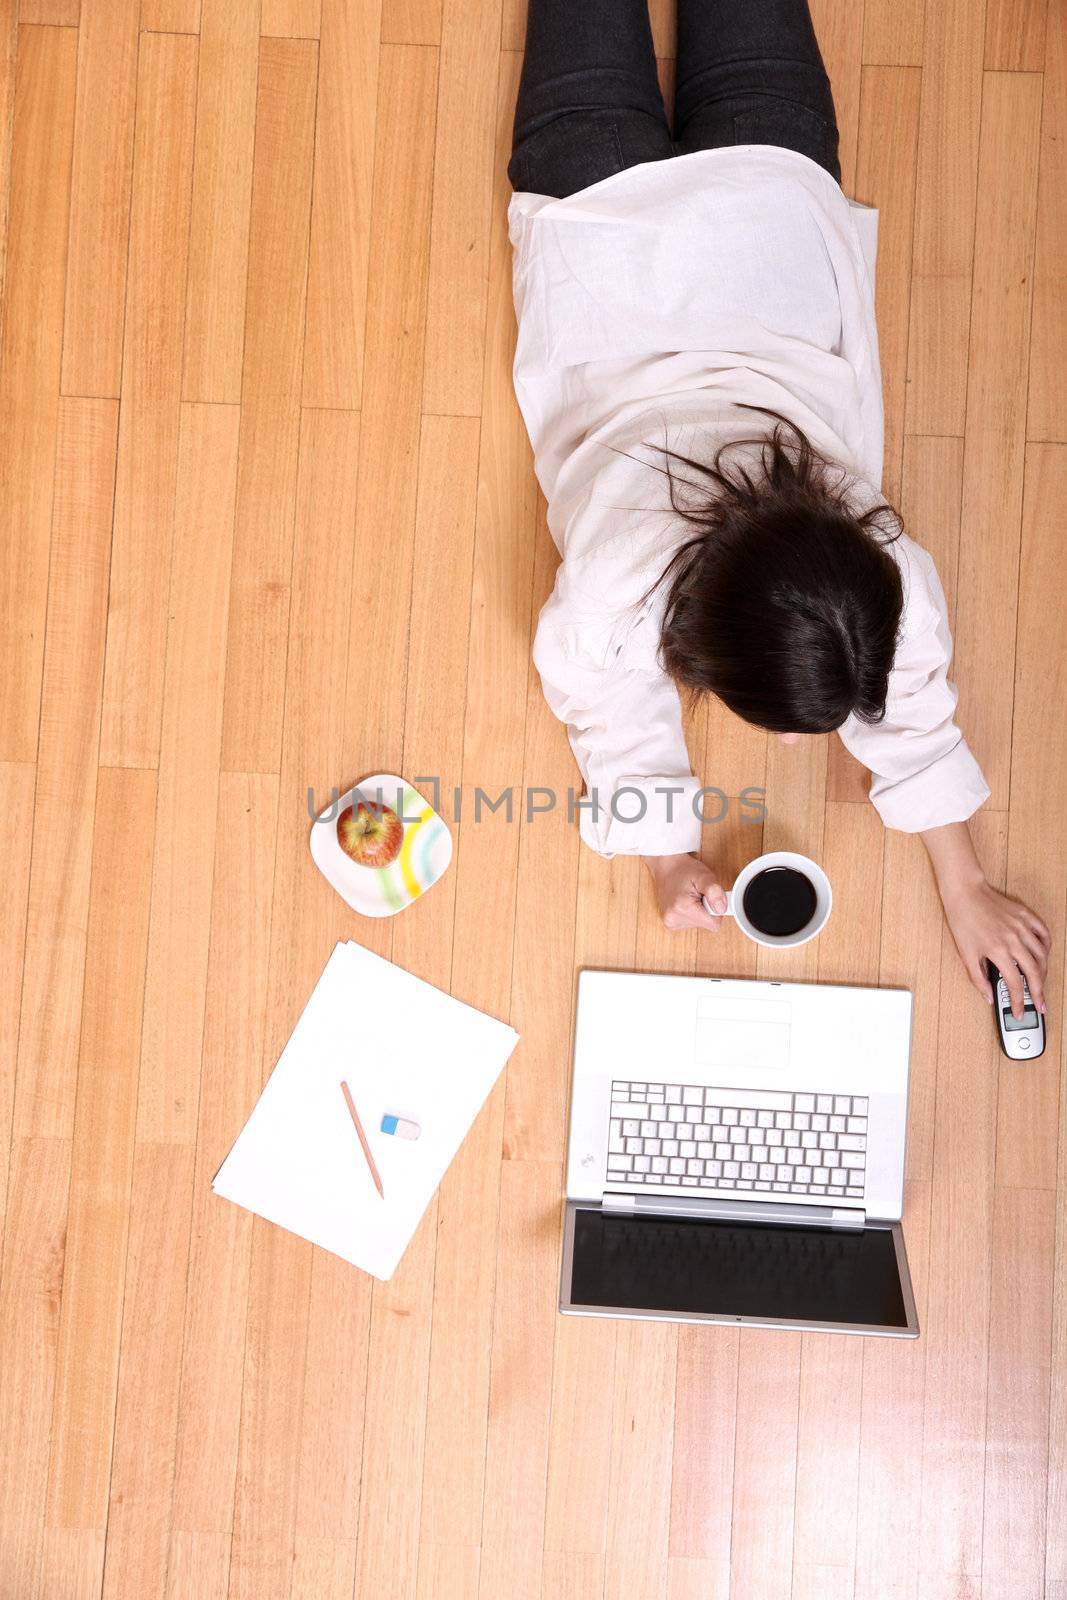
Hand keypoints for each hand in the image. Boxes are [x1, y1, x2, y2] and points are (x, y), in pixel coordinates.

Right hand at [642, 852, 727, 932]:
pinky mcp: (670, 923)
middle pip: (706, 925)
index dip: (715, 910)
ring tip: (690, 897)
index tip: (707, 897)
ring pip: (699, 924)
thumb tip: (721, 909)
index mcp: (683, 908)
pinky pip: (690, 924)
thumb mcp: (704, 875)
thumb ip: (715, 892)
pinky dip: (692, 913)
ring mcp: (670, 922)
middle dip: (707, 909)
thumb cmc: (685, 870)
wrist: (667, 867)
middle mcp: (674, 919)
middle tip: (698, 894)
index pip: (714, 924)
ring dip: (699, 911)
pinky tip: (685, 902)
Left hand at [939, 875, 1050, 1017]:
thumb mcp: (965, 954)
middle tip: (1040, 1005)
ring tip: (1040, 983)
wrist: (965, 893)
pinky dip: (1047, 946)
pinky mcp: (1025, 916)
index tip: (1019, 1011)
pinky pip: (1043, 933)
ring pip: (1042, 955)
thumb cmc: (963, 921)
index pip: (1014, 984)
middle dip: (1038, 993)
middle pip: (1034, 972)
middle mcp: (1013, 940)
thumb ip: (978, 978)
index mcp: (998, 951)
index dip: (1018, 1002)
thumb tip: (988, 997)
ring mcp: (1022, 927)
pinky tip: (1044, 955)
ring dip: (1043, 972)